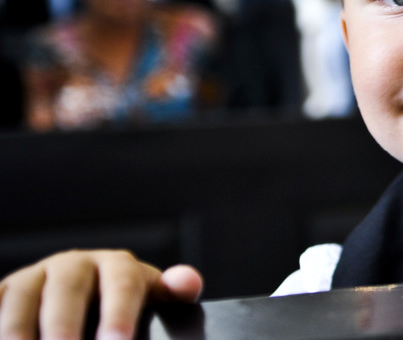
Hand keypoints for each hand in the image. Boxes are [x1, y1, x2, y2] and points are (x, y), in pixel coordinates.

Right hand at [0, 250, 202, 339]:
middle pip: (66, 292)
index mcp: (116, 265)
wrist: (86, 294)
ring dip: (18, 330)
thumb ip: (172, 292)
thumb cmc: (124, 303)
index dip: (118, 314)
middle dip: (64, 326)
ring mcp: (34, 278)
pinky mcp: (5, 292)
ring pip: (20, 299)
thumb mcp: (150, 298)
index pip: (121, 285)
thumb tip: (189, 282)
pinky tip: (1, 337)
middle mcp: (72, 265)